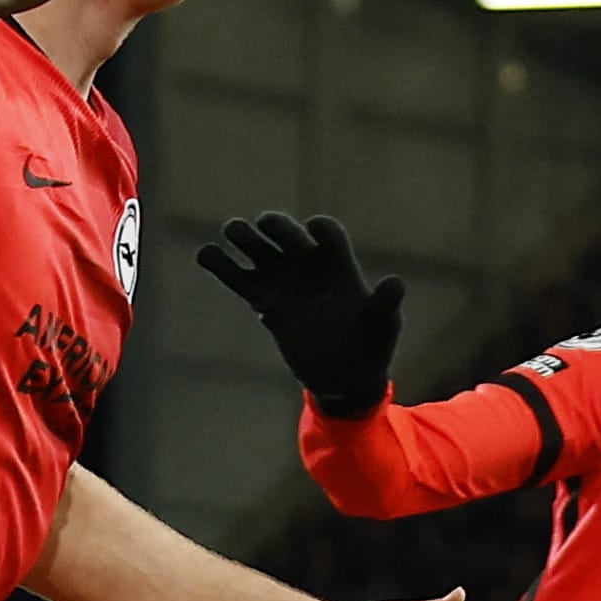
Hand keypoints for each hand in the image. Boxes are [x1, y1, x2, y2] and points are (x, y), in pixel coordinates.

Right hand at [197, 214, 404, 415]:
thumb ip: (385, 305)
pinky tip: (205, 254)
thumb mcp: (383, 328)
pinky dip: (221, 265)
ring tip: (231, 230)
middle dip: (278, 227)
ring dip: (244, 236)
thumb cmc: (371, 348)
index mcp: (340, 267)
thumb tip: (394, 282)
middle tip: (265, 224)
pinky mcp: (265, 302)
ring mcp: (285, 283)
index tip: (315, 229)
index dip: (322, 230)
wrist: (344, 376)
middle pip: (289, 236)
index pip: (329, 236)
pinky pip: (238, 278)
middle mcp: (309, 268)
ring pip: (259, 250)